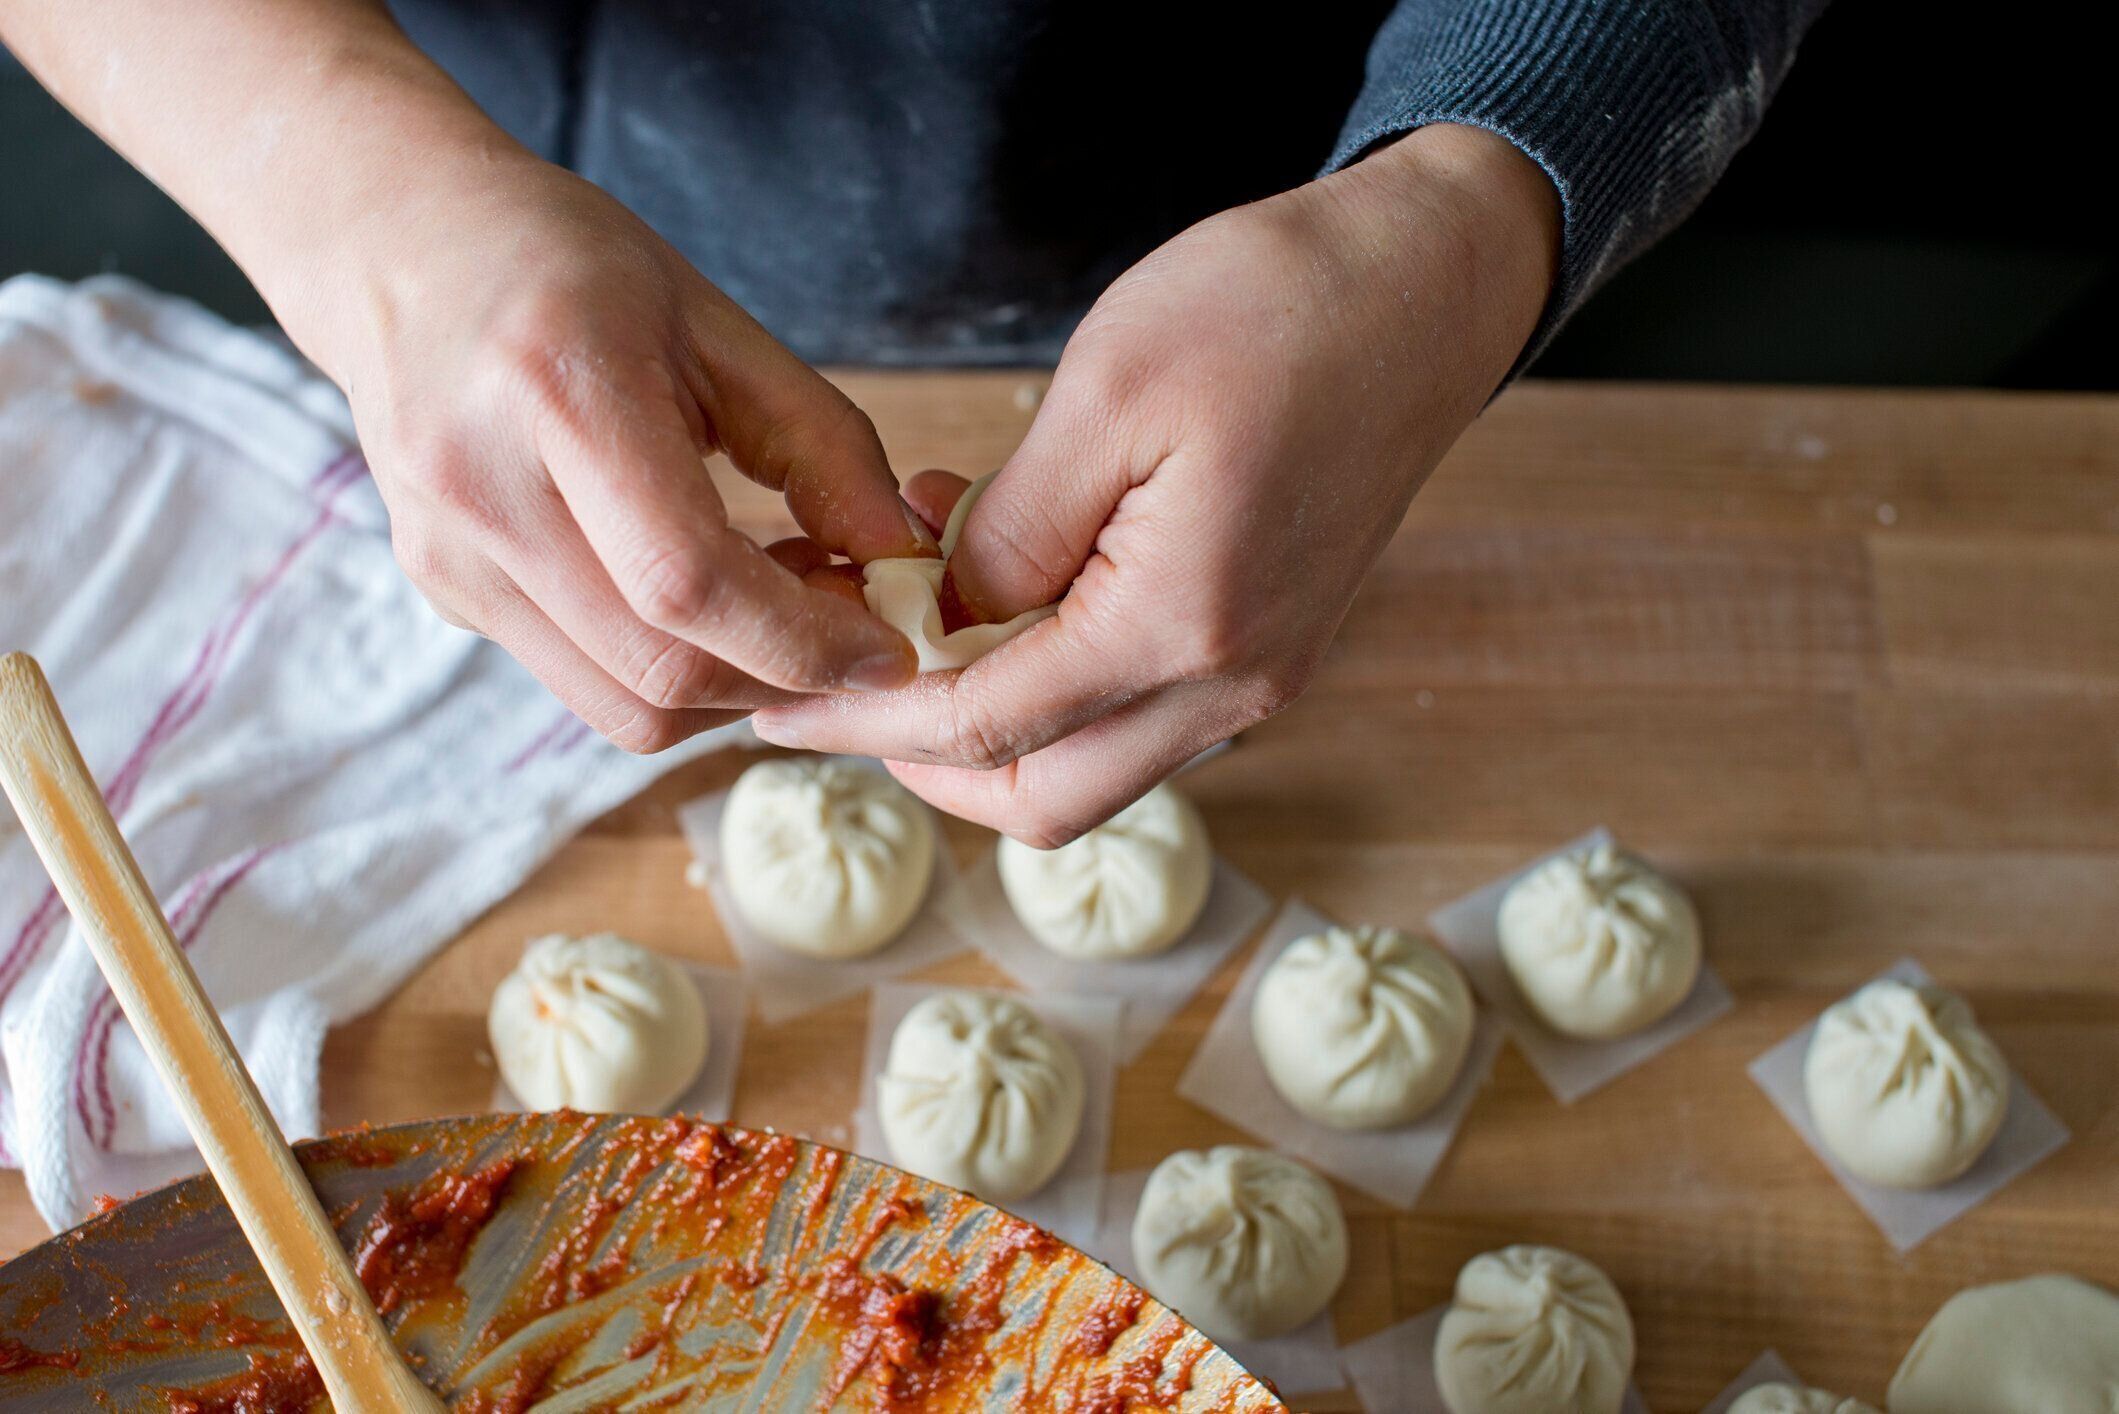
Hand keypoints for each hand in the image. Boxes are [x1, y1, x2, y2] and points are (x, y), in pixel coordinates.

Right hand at [310, 156, 929, 750]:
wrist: (398, 249)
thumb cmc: (568, 267)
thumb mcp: (714, 323)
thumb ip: (822, 445)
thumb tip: (903, 563)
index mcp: (556, 391)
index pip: (688, 584)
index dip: (806, 641)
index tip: (889, 648)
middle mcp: (482, 490)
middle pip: (661, 670)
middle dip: (785, 677)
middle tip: (853, 628)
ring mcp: (450, 556)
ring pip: (624, 707)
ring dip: (732, 689)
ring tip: (781, 605)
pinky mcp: (446, 594)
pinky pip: (586, 683)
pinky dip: (672, 670)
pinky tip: (706, 600)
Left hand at [752, 124, 1558, 841]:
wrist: (1428, 289)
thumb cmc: (1278, 311)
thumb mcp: (1108, 397)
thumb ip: (1008, 531)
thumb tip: (944, 616)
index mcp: (1181, 629)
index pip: (984, 728)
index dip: (866, 719)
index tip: (783, 706)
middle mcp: (1232, 684)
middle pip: (1043, 799)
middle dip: (926, 763)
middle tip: (844, 687)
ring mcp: (1260, 672)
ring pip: (1093, 765)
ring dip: (992, 721)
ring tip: (919, 613)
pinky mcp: (1270, 642)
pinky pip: (1141, 708)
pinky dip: (1058, 679)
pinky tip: (1009, 585)